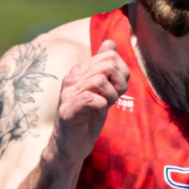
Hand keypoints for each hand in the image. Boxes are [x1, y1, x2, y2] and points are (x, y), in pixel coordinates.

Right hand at [48, 39, 129, 167]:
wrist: (72, 146)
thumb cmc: (88, 119)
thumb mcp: (102, 91)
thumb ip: (105, 69)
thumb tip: (109, 43)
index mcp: (79, 71)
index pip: (109, 57)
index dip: (122, 73)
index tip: (118, 89)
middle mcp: (71, 78)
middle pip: (107, 65)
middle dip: (118, 83)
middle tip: (113, 98)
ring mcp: (67, 94)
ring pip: (99, 80)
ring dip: (111, 96)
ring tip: (105, 105)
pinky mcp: (66, 110)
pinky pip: (91, 98)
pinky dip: (102, 105)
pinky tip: (98, 112)